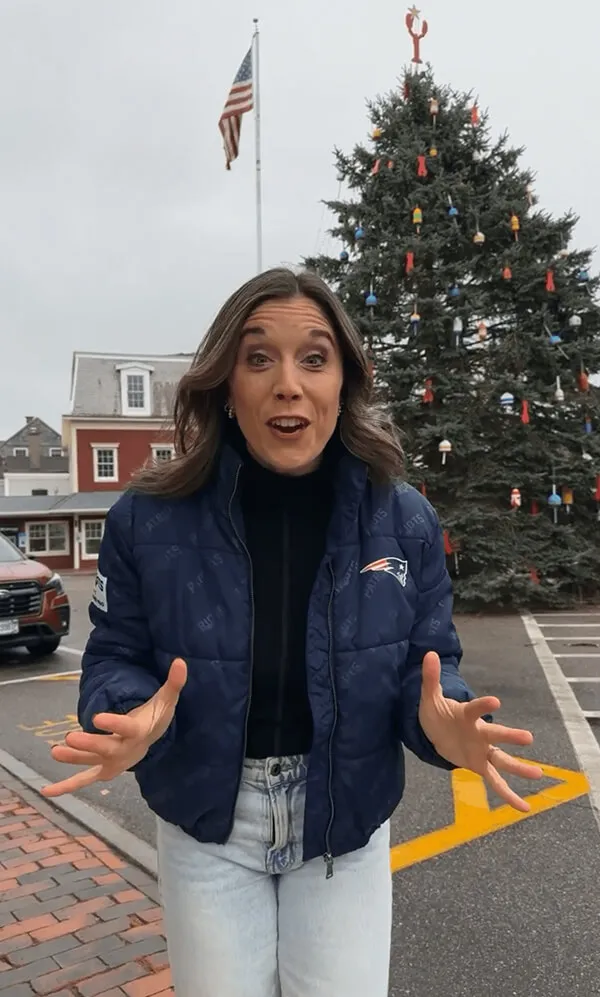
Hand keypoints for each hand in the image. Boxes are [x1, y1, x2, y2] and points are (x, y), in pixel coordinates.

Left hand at [41, 658, 186, 797]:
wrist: (152, 741)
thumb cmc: (156, 717)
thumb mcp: (167, 699)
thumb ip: (174, 682)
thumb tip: (180, 661)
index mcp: (140, 733)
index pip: (127, 730)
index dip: (113, 725)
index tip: (97, 718)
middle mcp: (126, 750)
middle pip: (107, 749)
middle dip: (89, 745)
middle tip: (70, 737)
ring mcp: (113, 761)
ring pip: (92, 763)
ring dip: (74, 759)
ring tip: (55, 751)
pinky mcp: (102, 768)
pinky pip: (84, 778)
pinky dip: (66, 786)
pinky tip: (46, 791)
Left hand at [418, 651, 542, 811]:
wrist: (437, 731)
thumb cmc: (438, 713)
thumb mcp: (430, 697)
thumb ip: (431, 678)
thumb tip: (429, 654)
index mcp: (467, 715)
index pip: (475, 709)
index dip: (484, 705)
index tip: (495, 702)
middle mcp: (479, 733)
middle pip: (495, 735)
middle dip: (510, 736)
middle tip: (528, 738)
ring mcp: (482, 750)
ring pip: (502, 760)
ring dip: (519, 767)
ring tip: (539, 774)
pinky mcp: (479, 765)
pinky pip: (496, 782)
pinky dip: (509, 795)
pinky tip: (524, 807)